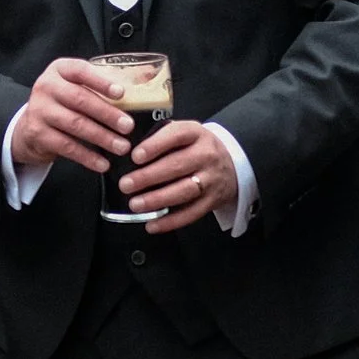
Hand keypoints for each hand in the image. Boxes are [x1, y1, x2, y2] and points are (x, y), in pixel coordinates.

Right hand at [7, 58, 131, 173]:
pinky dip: (87, 157)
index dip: (101, 82)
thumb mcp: (75, 85)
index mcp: (60, 69)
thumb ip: (101, 83)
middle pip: (80, 99)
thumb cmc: (63, 102)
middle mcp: (46, 86)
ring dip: (102, 137)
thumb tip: (144, 80)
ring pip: (75, 124)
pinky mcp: (37, 133)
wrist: (30, 125)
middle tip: (128, 126)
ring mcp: (39, 110)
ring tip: (122, 147)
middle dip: (107, 114)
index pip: (81, 71)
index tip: (121, 93)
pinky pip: (67, 146)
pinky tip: (103, 163)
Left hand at [120, 121, 238, 232]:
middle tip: (126, 184)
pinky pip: (191, 213)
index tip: (135, 156)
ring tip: (135, 204)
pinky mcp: (212, 201)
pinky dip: (170, 221)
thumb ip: (162, 138)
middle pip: (177, 165)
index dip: (155, 145)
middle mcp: (206, 155)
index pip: (176, 135)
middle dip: (148, 176)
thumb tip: (128, 150)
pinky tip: (152, 224)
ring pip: (184, 191)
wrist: (233, 163)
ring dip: (157, 199)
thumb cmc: (197, 147)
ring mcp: (211, 179)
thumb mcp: (186, 134)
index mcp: (196, 134)